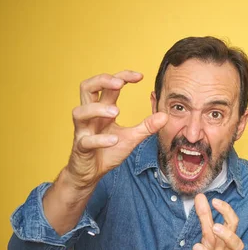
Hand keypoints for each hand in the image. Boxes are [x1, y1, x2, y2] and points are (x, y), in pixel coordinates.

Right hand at [66, 71, 167, 190]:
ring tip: (116, 111)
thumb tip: (165, 116)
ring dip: (98, 108)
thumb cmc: (107, 151)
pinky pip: (86, 141)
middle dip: (101, 81)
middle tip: (119, 83)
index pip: (107, 85)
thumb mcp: (131, 138)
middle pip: (86, 88)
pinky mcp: (81, 148)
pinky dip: (100, 139)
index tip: (140, 76)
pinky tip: (114, 140)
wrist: (91, 173)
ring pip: (80, 112)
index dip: (122, 76)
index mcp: (102, 110)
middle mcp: (90, 116)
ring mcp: (83, 131)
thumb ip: (146, 127)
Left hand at [174, 194, 243, 249]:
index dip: (227, 212)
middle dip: (227, 236)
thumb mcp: (210, 235)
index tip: (215, 202)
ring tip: (196, 246)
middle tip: (215, 227)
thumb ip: (206, 216)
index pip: (234, 224)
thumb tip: (200, 196)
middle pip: (236, 245)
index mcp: (227, 241)